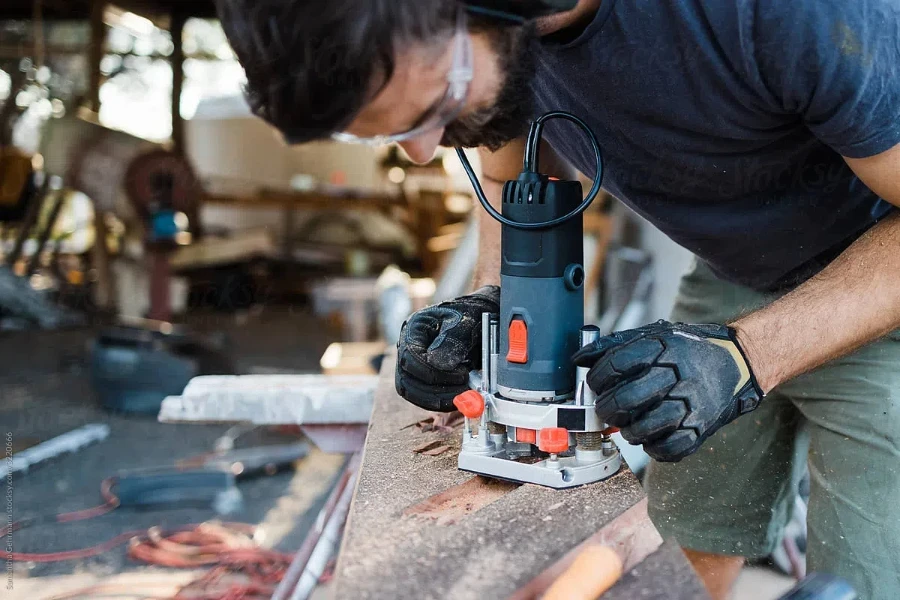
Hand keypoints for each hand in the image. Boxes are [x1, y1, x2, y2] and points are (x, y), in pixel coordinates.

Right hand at [395, 286, 499, 411]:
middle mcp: (407, 348)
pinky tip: (459, 398)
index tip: (461, 374)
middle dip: (435, 390)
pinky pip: (422, 398)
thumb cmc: (471, 316)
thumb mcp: (466, 322)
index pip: (410, 356)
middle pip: (406, 379)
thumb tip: (437, 364)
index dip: (432, 371)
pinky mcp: (421, 379)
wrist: (479, 320)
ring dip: (437, 400)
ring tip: (464, 395)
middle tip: (464, 391)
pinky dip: (439, 402)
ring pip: (411, 393)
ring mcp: (412, 365)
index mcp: (414, 328)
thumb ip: (452, 340)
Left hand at [573, 320, 763, 461]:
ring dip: (628, 431)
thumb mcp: (654, 337)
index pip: (617, 364)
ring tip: (627, 426)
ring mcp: (693, 402)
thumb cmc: (686, 351)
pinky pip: (671, 447)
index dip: (597, 378)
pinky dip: (653, 448)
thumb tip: (577, 359)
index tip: (594, 384)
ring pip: (647, 426)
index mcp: (663, 348)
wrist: (737, 362)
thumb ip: (615, 347)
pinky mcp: (703, 426)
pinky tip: (650, 438)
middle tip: (605, 410)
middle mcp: (679, 374)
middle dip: (607, 409)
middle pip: (628, 398)